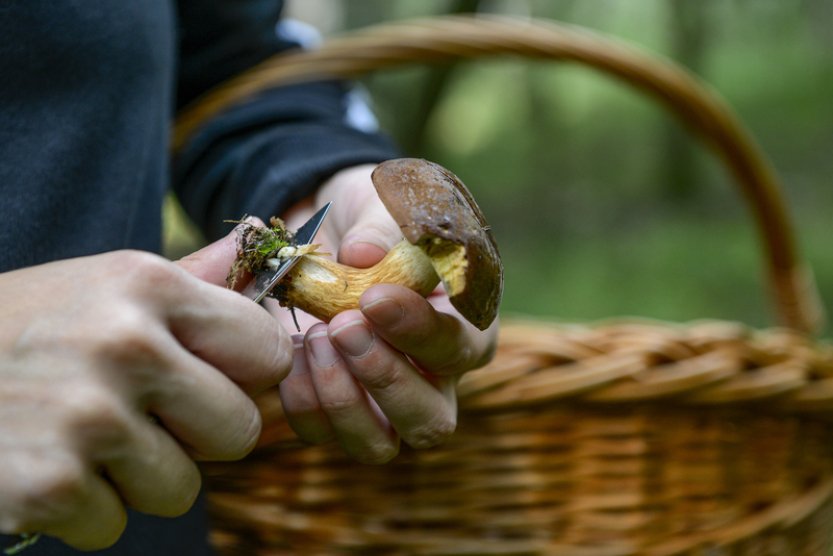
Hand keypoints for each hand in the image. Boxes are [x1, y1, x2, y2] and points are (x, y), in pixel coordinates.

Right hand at [0, 230, 291, 549]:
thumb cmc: (26, 326)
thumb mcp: (106, 284)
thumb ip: (194, 278)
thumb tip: (266, 239)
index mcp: (150, 285)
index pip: (269, 354)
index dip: (244, 376)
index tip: (207, 376)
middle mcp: (126, 344)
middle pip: (239, 432)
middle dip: (194, 435)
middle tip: (136, 413)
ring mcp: (89, 416)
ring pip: (180, 488)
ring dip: (135, 476)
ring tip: (79, 435)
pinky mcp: (49, 485)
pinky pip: (115, 524)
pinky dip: (80, 508)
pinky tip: (43, 462)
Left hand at [268, 164, 498, 462]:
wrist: (326, 232)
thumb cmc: (373, 218)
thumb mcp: (385, 203)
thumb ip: (383, 225)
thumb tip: (365, 252)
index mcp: (465, 326)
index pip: (459, 347)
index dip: (418, 330)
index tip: (373, 297)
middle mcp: (432, 379)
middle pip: (430, 421)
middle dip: (384, 378)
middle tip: (344, 325)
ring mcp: (382, 404)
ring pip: (377, 445)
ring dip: (341, 398)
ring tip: (317, 335)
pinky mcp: (333, 410)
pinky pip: (320, 433)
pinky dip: (301, 399)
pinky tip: (293, 349)